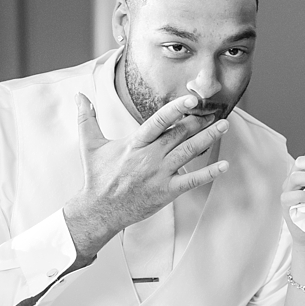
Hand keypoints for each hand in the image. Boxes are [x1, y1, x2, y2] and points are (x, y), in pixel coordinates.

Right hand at [63, 92, 228, 262]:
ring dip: (208, 139)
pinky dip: (210, 173)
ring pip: (189, 152)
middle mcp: (150, 157)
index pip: (158, 122)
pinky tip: (225, 165)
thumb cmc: (97, 176)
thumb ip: (87, 118)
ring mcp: (160, 174)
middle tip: (214, 111)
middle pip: (179, 135)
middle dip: (198, 122)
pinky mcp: (167, 191)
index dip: (175, 110)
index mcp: (134, 144)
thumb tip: (79, 95)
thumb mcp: (89, 145)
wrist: (100, 209)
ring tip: (223, 127)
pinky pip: (192, 181)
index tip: (191, 100)